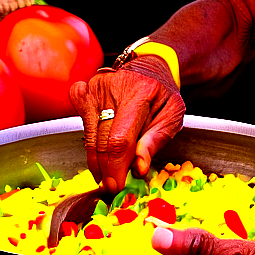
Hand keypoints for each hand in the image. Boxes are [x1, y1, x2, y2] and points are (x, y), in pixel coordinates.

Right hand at [70, 63, 184, 192]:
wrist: (150, 68)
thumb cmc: (163, 94)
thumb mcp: (173, 115)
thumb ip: (156, 140)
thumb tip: (139, 168)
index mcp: (140, 91)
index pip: (120, 138)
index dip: (116, 166)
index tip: (117, 186)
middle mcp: (112, 86)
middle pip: (102, 141)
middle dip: (107, 169)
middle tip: (113, 185)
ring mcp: (94, 88)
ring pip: (89, 138)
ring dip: (98, 161)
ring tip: (109, 172)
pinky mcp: (82, 91)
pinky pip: (82, 128)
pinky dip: (91, 144)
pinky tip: (103, 149)